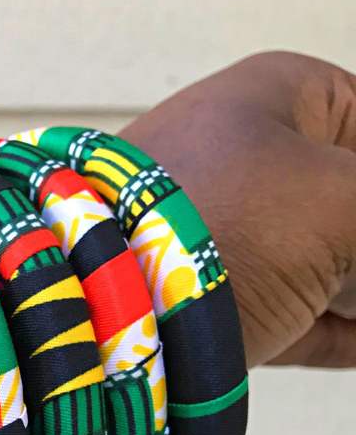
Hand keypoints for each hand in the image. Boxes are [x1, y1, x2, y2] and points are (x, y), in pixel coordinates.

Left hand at [120, 51, 355, 367]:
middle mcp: (255, 163)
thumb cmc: (213, 223)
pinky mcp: (227, 309)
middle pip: (350, 201)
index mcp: (281, 100)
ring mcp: (237, 238)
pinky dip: (349, 334)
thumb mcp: (342, 198)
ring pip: (340, 265)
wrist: (102, 309)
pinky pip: (315, 319)